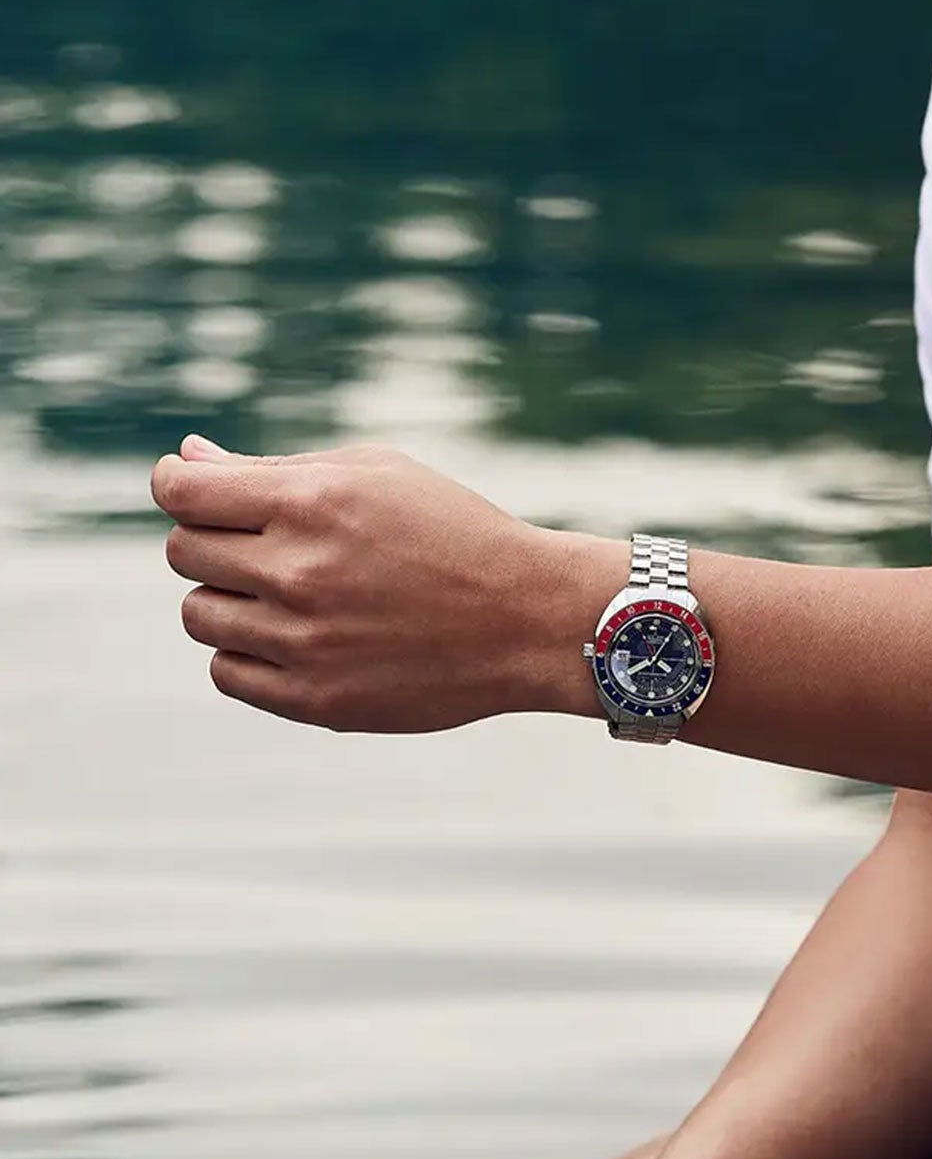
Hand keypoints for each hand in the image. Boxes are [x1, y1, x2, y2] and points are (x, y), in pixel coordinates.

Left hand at [151, 434, 609, 730]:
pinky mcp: (314, 698)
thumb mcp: (377, 473)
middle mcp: (300, 571)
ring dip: (232, 597)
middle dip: (213, 539)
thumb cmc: (454, 531)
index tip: (189, 488)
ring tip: (293, 591)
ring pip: (199, 615)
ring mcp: (304, 641)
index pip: (183, 492)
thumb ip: (275, 467)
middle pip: (183, 552)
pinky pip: (226, 672)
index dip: (175, 483)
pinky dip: (249, 652)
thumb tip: (185, 459)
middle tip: (270, 542)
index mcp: (315, 502)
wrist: (529, 617)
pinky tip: (301, 634)